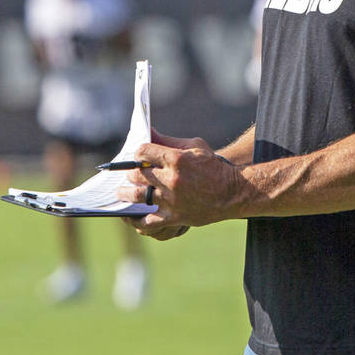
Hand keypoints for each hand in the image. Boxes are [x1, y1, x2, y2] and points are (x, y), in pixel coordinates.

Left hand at [116, 131, 241, 238]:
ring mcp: (172, 200)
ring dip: (126, 194)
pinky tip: (130, 216)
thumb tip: (149, 133)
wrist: (233, 192)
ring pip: (139, 196)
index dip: (138, 153)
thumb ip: (169, 141)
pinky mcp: (175, 217)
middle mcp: (172, 179)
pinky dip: (136, 220)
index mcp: (176, 159)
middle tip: (129, 175)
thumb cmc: (213, 166)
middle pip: (138, 174)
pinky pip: (149, 222)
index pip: (144, 152)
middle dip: (131, 173)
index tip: (137, 155)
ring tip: (120, 193)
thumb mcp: (194, 146)